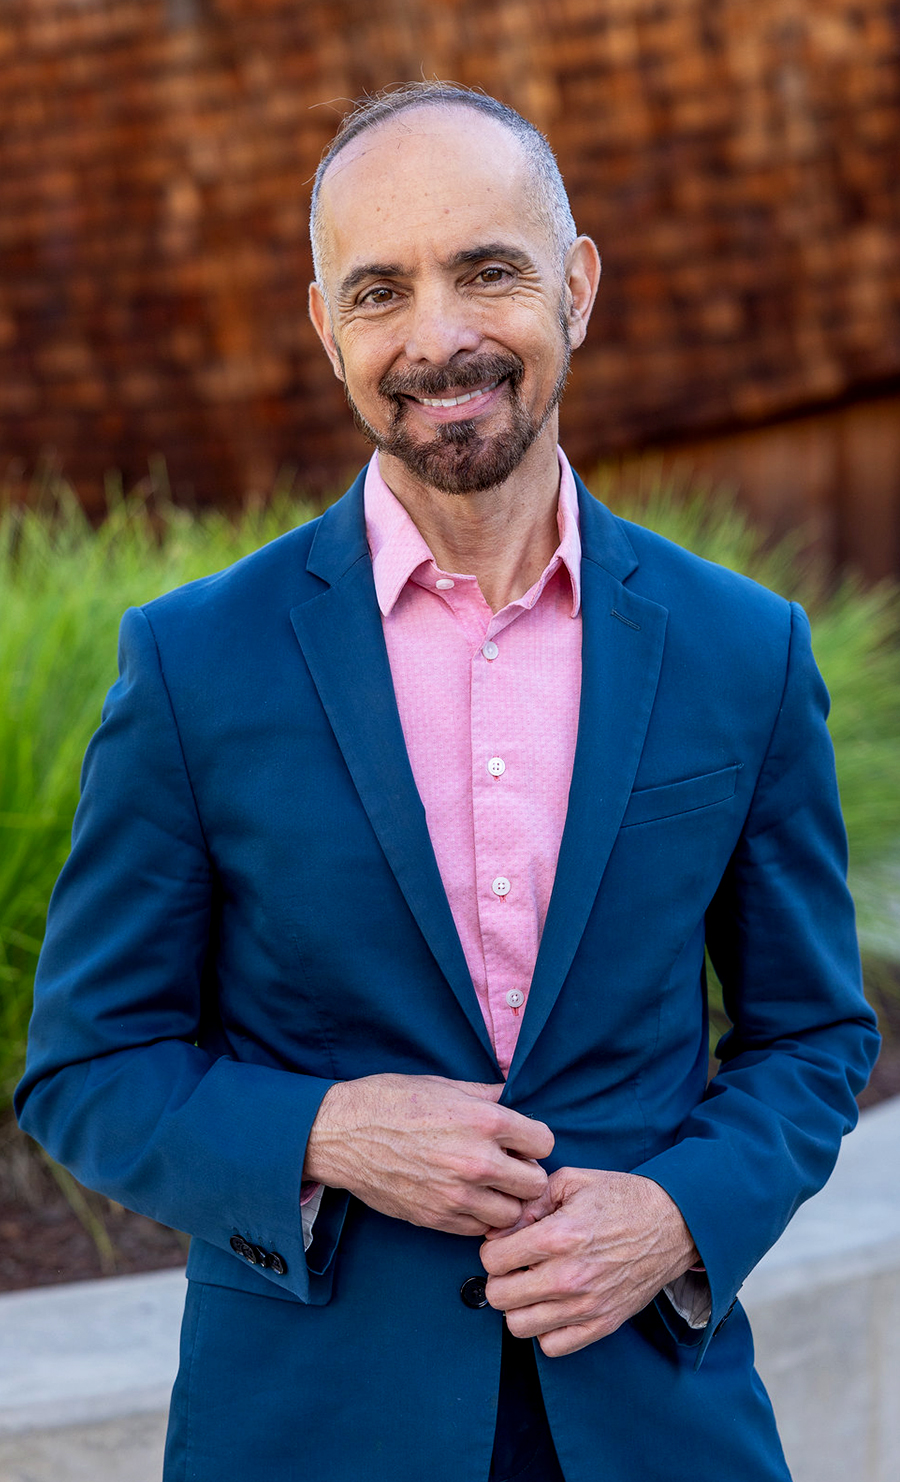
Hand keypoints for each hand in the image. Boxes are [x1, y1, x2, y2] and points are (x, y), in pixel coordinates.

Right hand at [304, 1074, 554, 1236]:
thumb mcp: (444, 1085)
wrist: (343, 1134)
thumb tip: (514, 1099)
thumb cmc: (391, 1101)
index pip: (544, 1142)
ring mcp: (457, 1195)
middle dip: (527, 1173)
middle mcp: (477, 1161)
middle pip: (536, 1183)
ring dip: (506, 1201)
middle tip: (510, 1165)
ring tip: (490, 1186)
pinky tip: (467, 1199)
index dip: (534, 1140)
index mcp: (484, 1121)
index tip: (520, 1140)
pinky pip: (480, 1229)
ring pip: (512, 1214)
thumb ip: (486, 1095)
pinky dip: (480, 1217)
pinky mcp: (437, 1218)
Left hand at [480, 1168, 697, 1355]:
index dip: (493, 1249)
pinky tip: (553, 1306)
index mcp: (559, 1236)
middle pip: (499, 1296)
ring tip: (533, 1286)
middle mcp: (570, 1276)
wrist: (673, 1223)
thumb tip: (499, 1232)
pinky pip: (552, 1346)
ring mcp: (587, 1306)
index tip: (505, 1244)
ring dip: (519, 1306)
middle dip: (500, 1278)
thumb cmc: (621, 1198)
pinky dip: (546, 1330)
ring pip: (519, 1325)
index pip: (493, 1259)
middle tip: (515, 1266)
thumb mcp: (571, 1182)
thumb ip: (530, 1203)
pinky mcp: (603, 1325)